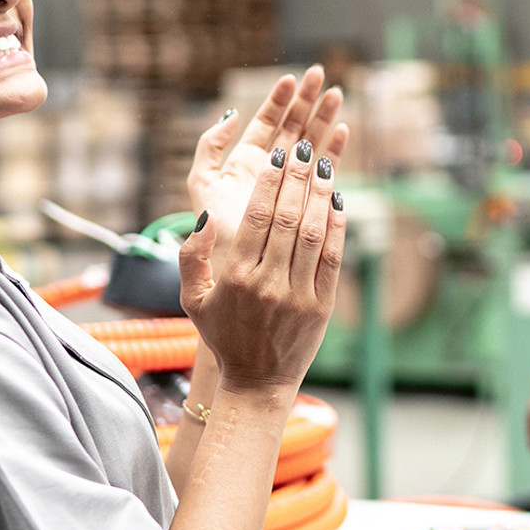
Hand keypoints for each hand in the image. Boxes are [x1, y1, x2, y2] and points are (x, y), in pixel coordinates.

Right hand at [179, 140, 344, 393]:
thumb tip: (206, 218)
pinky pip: (332, 257)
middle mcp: (268, 284)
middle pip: (286, 218)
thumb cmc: (224, 335)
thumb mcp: (193, 300)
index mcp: (236, 278)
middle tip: (302, 148)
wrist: (257, 382)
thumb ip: (191, 257)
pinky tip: (337, 201)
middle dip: (296, 178)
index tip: (277, 156)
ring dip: (319, 195)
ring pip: (312, 233)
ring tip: (322, 165)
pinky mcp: (323, 305)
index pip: (256, 218)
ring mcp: (298, 295)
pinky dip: (336, 227)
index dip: (269, 183)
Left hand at [188, 66, 347, 271]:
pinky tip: (344, 131)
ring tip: (337, 94)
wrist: (237, 269)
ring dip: (324, 118)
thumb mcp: (202, 185)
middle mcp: (272, 169)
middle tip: (320, 74)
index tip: (291, 79)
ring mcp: (292, 184)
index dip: (278, 100)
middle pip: (293, 126)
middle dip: (307, 100)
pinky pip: (325, 170)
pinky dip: (334, 151)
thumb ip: (209, 148)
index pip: (266, 123)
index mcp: (247, 162)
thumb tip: (232, 114)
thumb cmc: (215, 232)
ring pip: (311, 143)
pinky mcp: (309, 201)